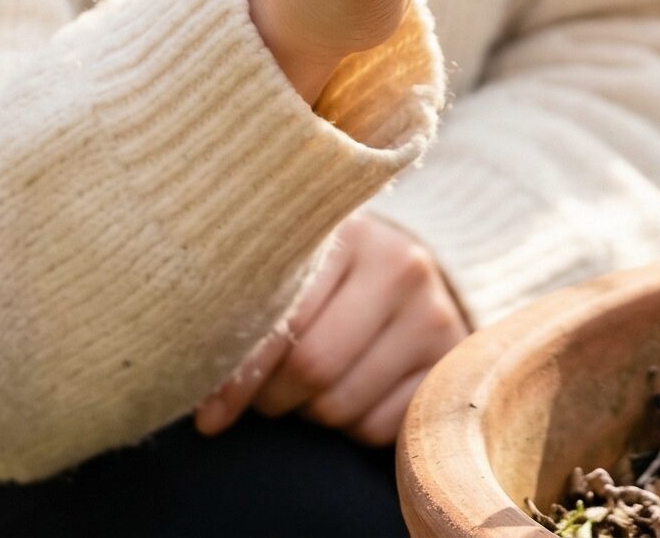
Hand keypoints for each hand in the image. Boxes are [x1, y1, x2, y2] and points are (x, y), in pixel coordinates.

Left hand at [195, 213, 469, 446]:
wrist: (415, 275)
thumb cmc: (332, 279)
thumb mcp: (299, 274)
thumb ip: (254, 319)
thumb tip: (207, 414)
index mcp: (349, 230)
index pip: (281, 318)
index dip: (238, 377)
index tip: (210, 416)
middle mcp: (399, 264)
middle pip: (312, 367)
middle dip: (276, 397)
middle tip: (271, 393)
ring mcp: (433, 313)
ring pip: (342, 406)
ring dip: (315, 413)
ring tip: (318, 385)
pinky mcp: (452, 363)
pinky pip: (379, 429)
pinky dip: (357, 427)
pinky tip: (360, 392)